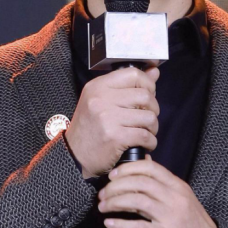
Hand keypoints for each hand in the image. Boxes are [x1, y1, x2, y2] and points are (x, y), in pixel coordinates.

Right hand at [64, 61, 160, 178]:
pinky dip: (150, 142)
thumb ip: (128, 85)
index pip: (133, 74)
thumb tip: (154, 71)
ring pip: (149, 117)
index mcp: (98, 86)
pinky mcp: (115, 137)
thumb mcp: (101, 101)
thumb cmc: (90, 128)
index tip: (148, 96)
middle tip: (147, 119)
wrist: (74, 156)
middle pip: (145, 96)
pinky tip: (144, 144)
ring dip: (153, 128)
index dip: (148, 84)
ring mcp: (108, 118)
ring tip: (146, 132)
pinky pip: (145, 136)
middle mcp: (102, 99)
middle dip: (153, 109)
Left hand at [97, 154, 218, 227]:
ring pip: (136, 201)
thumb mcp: (183, 198)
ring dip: (114, 203)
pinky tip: (109, 224)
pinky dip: (120, 224)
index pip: (150, 168)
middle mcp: (175, 198)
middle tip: (103, 193)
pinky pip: (138, 227)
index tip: (113, 175)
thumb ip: (163, 183)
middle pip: (140, 182)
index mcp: (178, 187)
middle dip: (115, 186)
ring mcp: (170, 217)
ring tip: (103, 207)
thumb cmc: (195, 226)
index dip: (127, 168)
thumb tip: (144, 163)